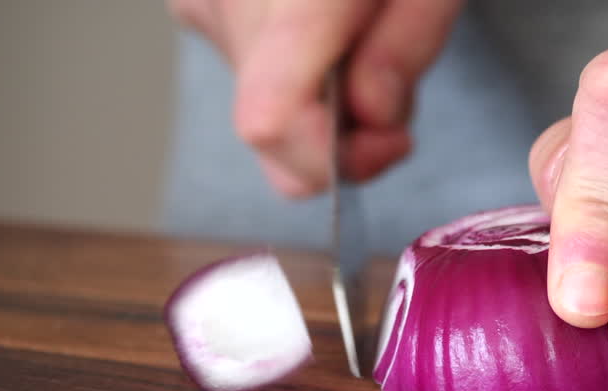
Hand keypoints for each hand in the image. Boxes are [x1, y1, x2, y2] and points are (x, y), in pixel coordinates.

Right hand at [169, 0, 462, 195]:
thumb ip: (411, 42)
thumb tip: (371, 112)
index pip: (273, 116)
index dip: (335, 157)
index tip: (391, 138)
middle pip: (272, 130)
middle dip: (347, 131)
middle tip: (397, 80)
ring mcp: (201, 2)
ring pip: (262, 114)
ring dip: (326, 104)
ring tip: (365, 33)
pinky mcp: (196, 7)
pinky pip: (253, 80)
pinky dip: (302, 77)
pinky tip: (329, 28)